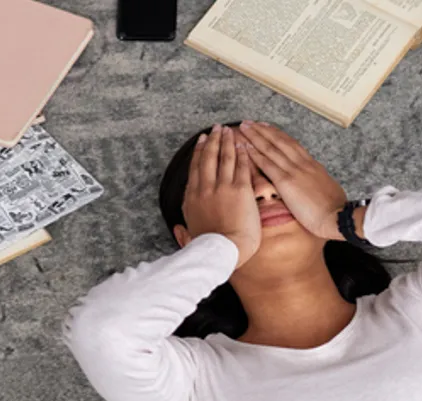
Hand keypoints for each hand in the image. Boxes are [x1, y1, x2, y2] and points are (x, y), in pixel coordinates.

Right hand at [182, 126, 261, 268]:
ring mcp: (223, 187)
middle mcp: (205, 188)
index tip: (200, 141)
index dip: (198, 152)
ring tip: (229, 131)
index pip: (195, 169)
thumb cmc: (208, 249)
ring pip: (224, 158)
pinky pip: (241, 166)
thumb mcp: (189, 238)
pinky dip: (242, 154)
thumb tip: (178, 230)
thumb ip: (184, 231)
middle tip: (216, 129)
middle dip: (212, 141)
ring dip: (227, 141)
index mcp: (192, 198)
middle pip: (208, 158)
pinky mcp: (241, 190)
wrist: (223, 251)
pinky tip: (244, 145)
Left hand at [239, 121, 345, 239]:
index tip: (267, 127)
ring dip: (255, 136)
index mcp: (312, 165)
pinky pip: (268, 164)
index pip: (292, 144)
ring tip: (244, 127)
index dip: (278, 134)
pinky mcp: (286, 182)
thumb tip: (316, 183)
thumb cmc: (335, 210)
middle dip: (263, 130)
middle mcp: (303, 163)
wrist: (337, 217)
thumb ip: (318, 183)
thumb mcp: (328, 189)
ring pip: (271, 148)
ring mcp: (294, 171)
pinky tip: (246, 147)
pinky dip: (255, 154)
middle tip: (250, 122)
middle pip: (279, 141)